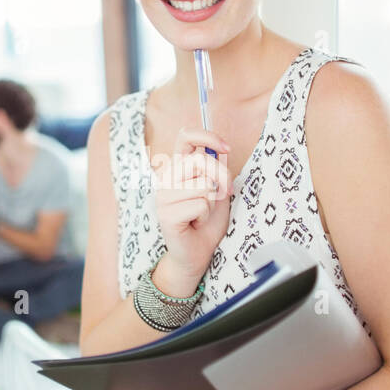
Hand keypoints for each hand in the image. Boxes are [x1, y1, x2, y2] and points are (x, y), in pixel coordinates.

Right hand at [151, 126, 232, 289]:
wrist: (198, 253)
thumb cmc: (207, 220)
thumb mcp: (218, 190)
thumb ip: (216, 170)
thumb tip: (220, 152)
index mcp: (177, 167)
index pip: (186, 136)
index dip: (207, 136)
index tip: (226, 149)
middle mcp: (166, 178)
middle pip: (200, 160)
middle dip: (222, 177)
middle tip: (225, 193)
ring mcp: (163, 196)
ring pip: (203, 185)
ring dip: (212, 203)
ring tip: (201, 214)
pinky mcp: (165, 214)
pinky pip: (200, 205)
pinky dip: (205, 216)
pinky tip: (195, 224)